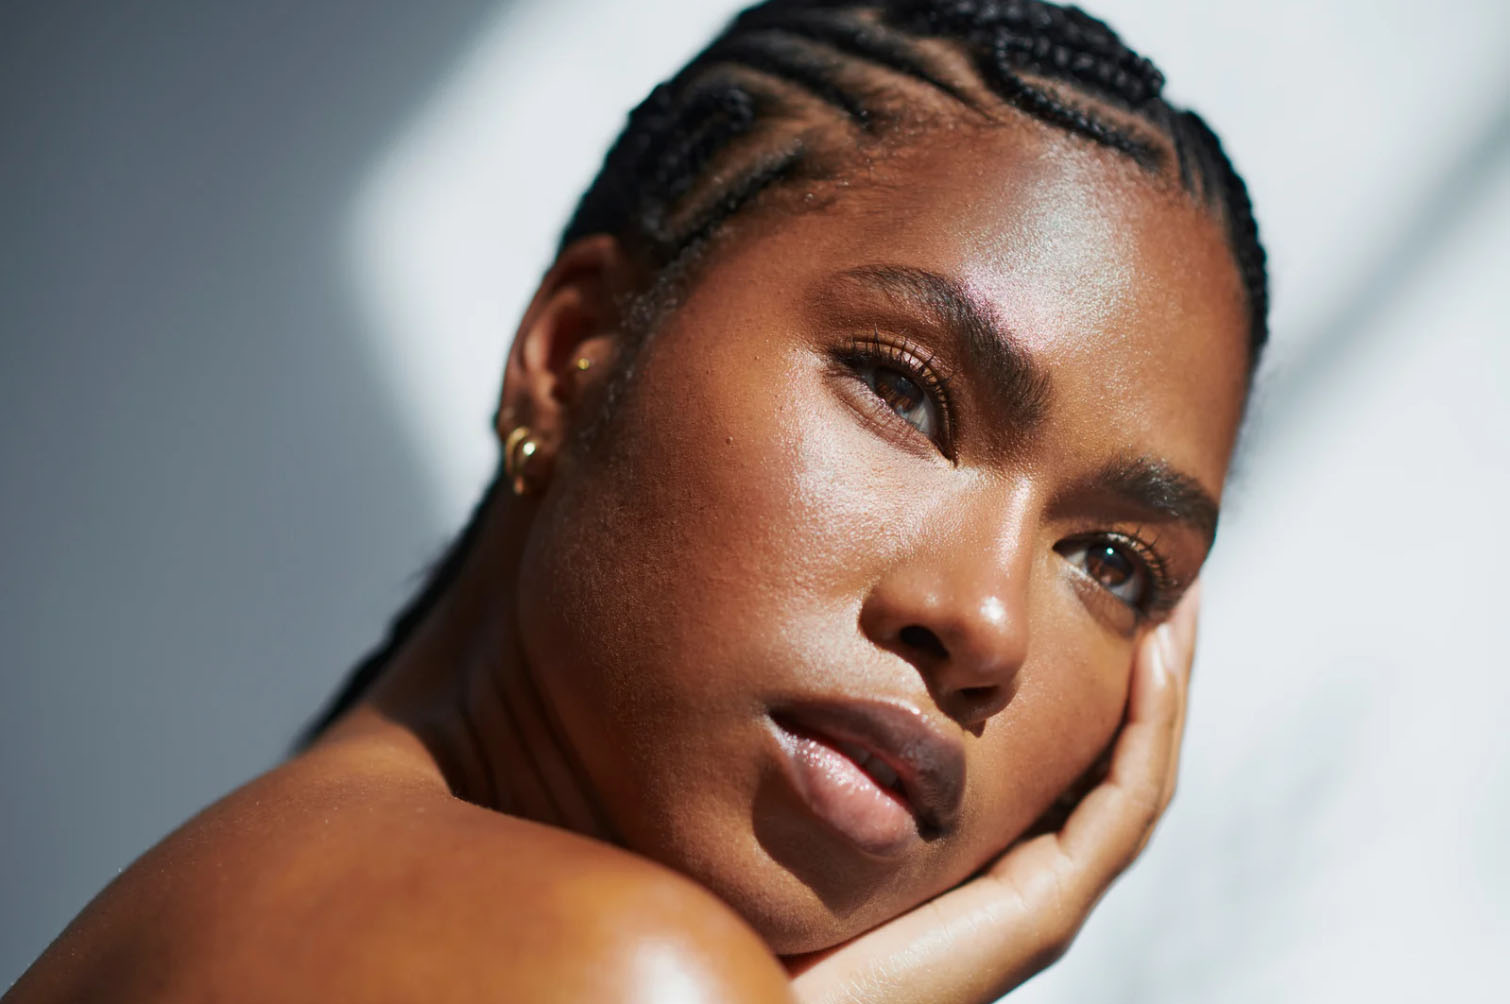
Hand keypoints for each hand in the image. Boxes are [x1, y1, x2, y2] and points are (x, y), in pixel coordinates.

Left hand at [786, 585, 1199, 1003]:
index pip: (1070, 748)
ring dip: (1167, 687)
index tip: (1105, 580)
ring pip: (1137, 775)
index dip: (1101, 671)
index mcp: (985, 847)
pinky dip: (1147, 730)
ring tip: (1180, 603)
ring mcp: (1039, 899)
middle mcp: (1023, 873)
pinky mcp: (1037, 915)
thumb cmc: (773, 905)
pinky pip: (1119, 809)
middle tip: (1172, 581)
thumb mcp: (823, 787)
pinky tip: (1152, 659)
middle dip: (1153, 669)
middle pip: (1118, 756)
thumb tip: (831, 650)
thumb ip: (846, 738)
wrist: (776, 998)